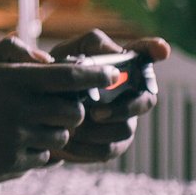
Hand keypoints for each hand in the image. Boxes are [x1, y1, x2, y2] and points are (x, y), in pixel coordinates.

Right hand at [0, 36, 129, 179]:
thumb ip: (13, 49)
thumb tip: (48, 59)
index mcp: (13, 80)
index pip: (70, 78)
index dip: (96, 77)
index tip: (111, 75)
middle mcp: (19, 110)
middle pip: (74, 112)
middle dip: (74, 108)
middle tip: (62, 105)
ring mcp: (16, 138)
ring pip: (61, 137)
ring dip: (55, 130)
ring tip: (32, 123)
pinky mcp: (12, 162)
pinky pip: (43, 156)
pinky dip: (37, 149)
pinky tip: (16, 140)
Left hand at [48, 31, 169, 163]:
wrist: (34, 112)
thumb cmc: (52, 76)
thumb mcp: (65, 54)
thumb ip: (88, 45)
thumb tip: (113, 51)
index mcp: (119, 65)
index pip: (145, 52)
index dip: (156, 50)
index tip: (161, 49)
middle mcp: (130, 93)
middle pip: (146, 101)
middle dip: (123, 109)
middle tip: (95, 113)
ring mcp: (125, 120)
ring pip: (126, 129)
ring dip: (98, 131)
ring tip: (72, 130)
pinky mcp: (113, 143)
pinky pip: (109, 149)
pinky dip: (87, 148)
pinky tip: (69, 143)